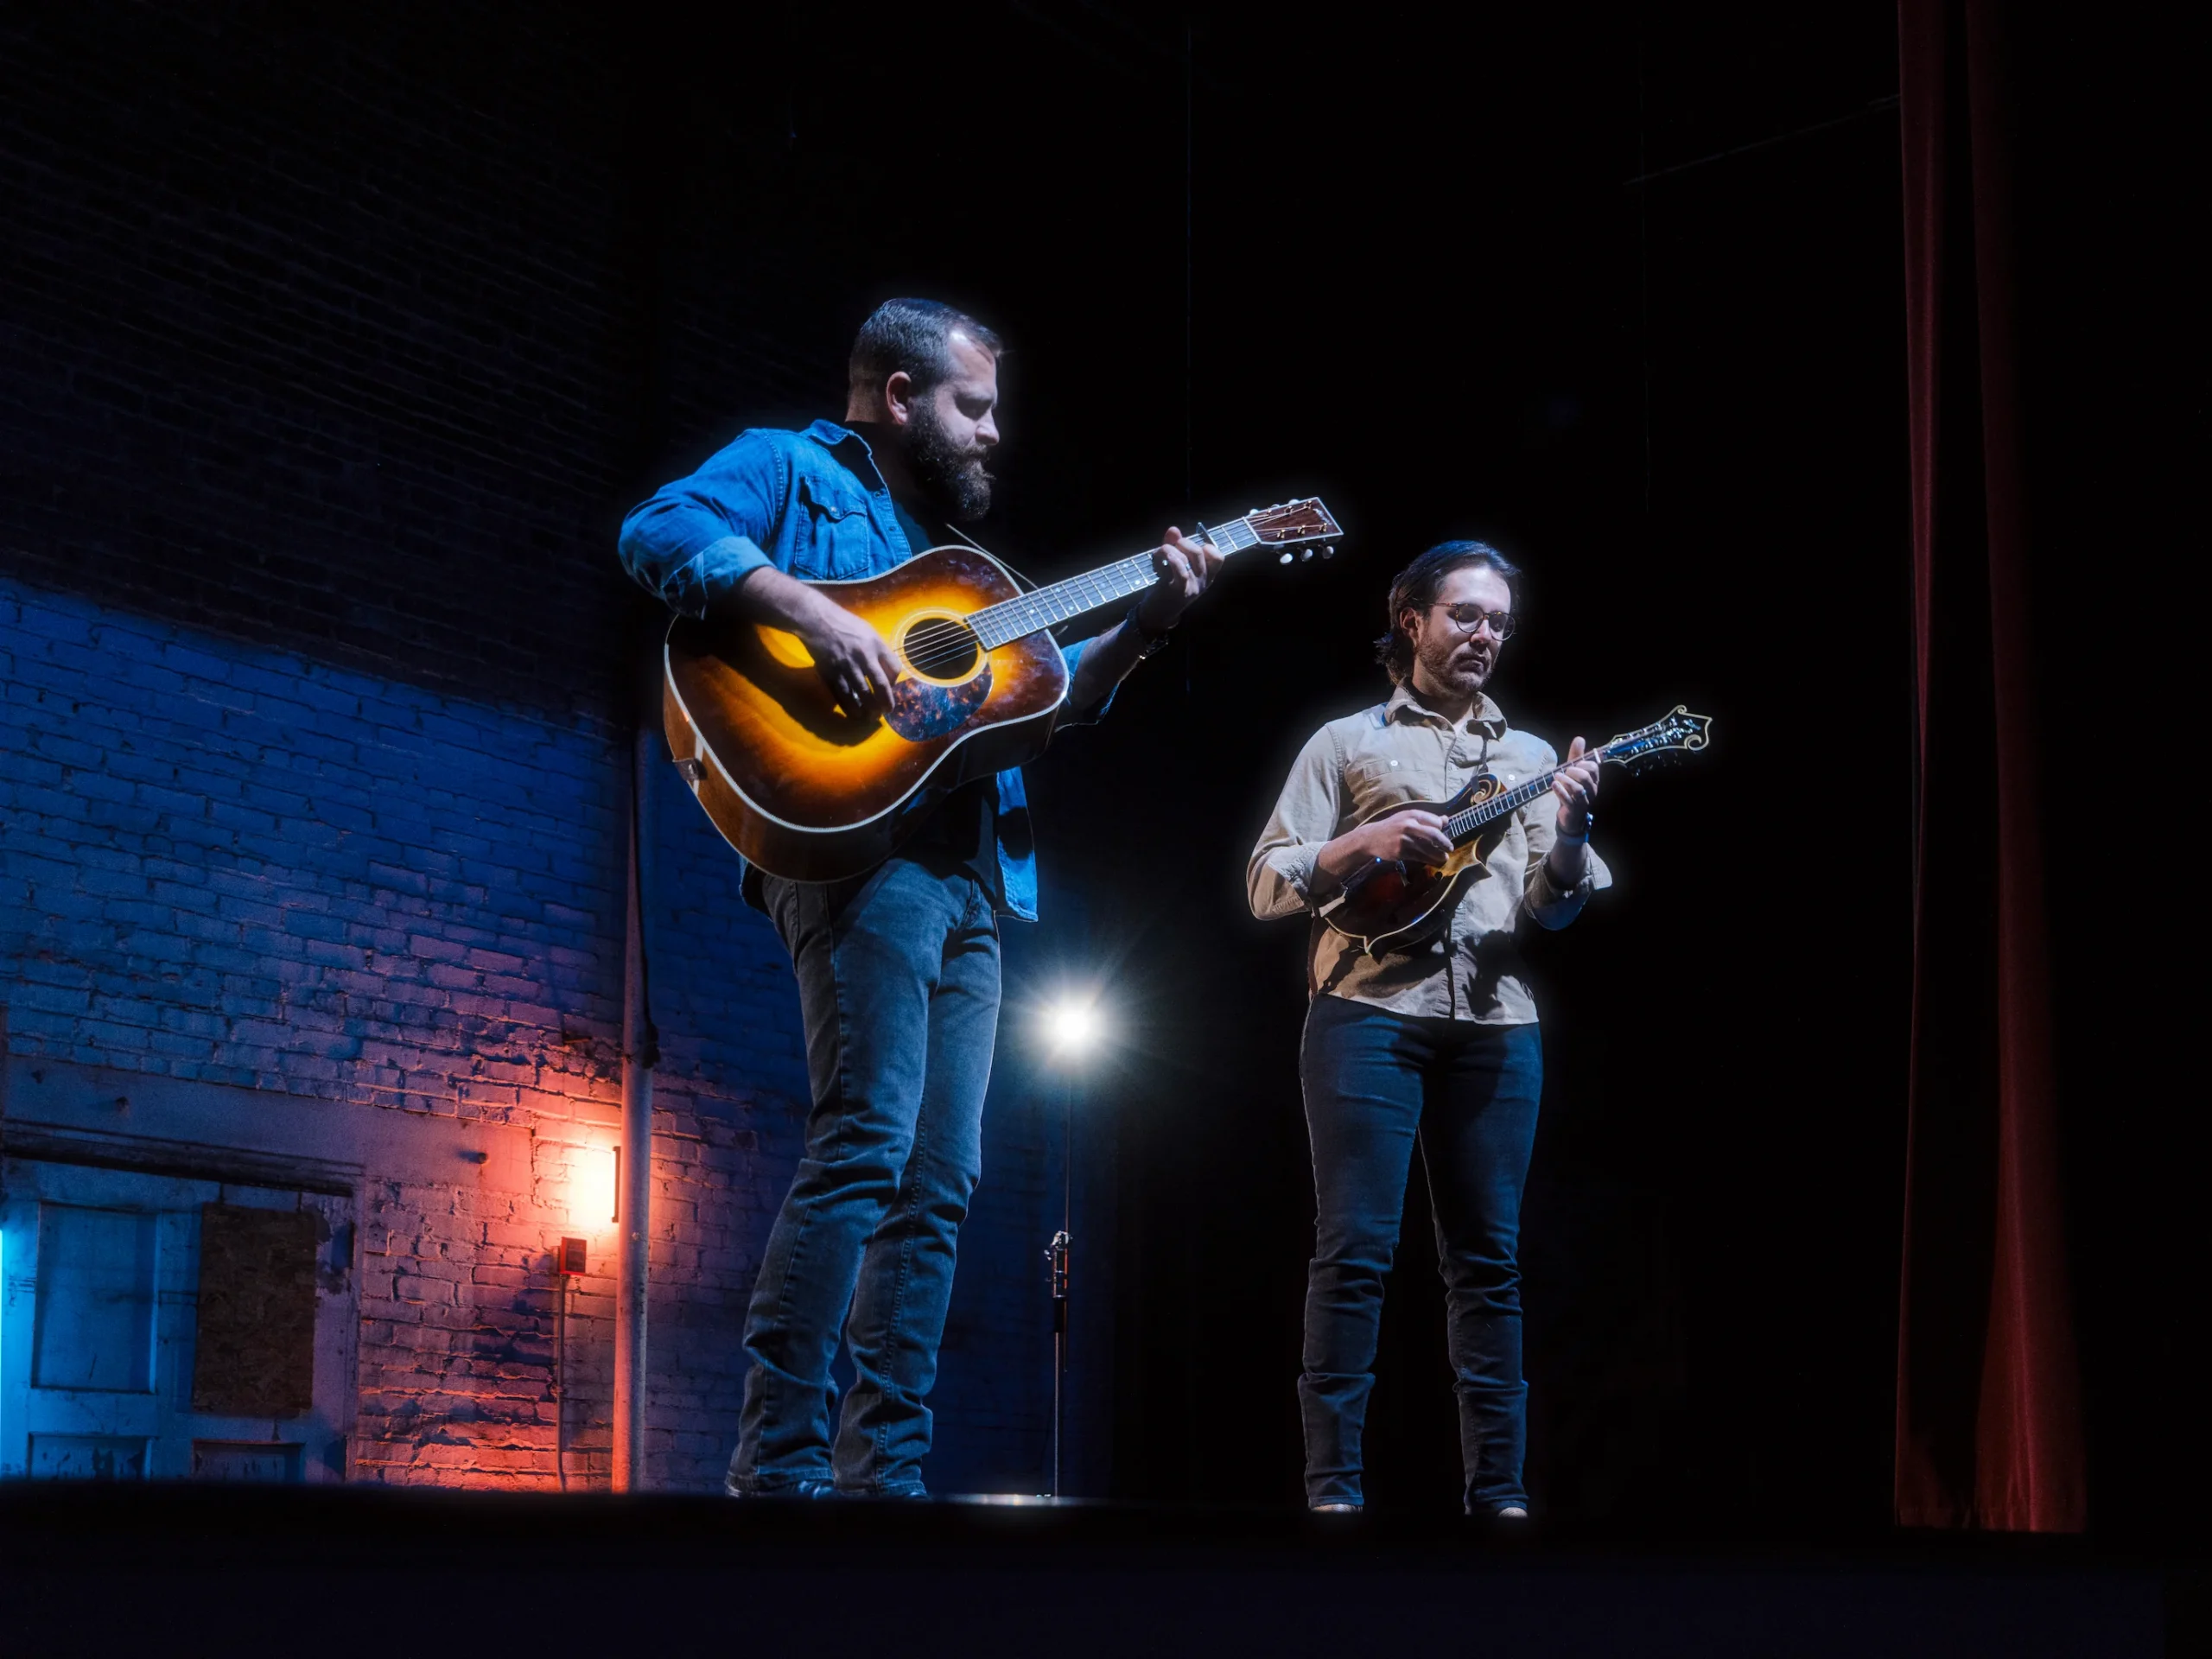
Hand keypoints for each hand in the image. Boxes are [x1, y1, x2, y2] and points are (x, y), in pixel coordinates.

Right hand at [800, 601, 903, 720]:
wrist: (817, 620)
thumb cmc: (844, 624)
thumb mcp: (867, 631)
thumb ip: (877, 650)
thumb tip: (886, 670)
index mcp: (876, 644)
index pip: (894, 668)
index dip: (895, 681)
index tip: (890, 687)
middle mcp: (864, 656)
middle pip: (881, 685)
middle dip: (886, 702)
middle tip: (887, 711)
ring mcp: (847, 666)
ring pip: (862, 693)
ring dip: (869, 708)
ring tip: (872, 716)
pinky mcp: (832, 673)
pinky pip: (843, 694)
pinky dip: (851, 706)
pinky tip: (855, 713)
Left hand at [1132, 527, 1223, 631]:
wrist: (1157, 614)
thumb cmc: (1167, 587)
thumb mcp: (1172, 565)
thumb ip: (1174, 546)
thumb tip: (1173, 529)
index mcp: (1206, 575)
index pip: (1218, 557)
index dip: (1205, 545)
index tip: (1189, 547)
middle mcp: (1203, 581)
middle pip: (1200, 551)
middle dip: (1183, 542)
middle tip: (1170, 546)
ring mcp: (1192, 587)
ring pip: (1186, 558)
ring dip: (1169, 549)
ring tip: (1159, 553)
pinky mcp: (1179, 591)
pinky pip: (1180, 570)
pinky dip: (1170, 558)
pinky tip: (1160, 556)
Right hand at [1353, 807, 1454, 867]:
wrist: (1372, 837)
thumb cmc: (1393, 826)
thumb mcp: (1408, 818)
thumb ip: (1426, 819)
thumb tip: (1446, 819)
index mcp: (1412, 814)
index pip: (1435, 822)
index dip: (1441, 828)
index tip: (1443, 834)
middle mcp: (1409, 825)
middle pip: (1434, 834)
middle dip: (1445, 843)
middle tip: (1450, 848)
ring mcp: (1405, 839)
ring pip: (1428, 848)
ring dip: (1439, 854)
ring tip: (1444, 858)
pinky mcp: (1401, 851)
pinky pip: (1420, 857)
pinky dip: (1429, 860)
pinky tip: (1434, 862)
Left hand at [1552, 737, 1600, 835]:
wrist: (1570, 817)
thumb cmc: (1572, 791)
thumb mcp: (1574, 773)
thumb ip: (1577, 757)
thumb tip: (1580, 739)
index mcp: (1593, 780)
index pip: (1593, 767)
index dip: (1582, 763)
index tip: (1573, 764)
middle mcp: (1591, 791)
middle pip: (1585, 777)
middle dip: (1573, 771)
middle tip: (1563, 772)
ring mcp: (1583, 801)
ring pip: (1578, 789)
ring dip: (1565, 781)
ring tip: (1557, 777)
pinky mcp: (1573, 810)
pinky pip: (1568, 800)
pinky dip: (1560, 791)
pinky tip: (1554, 785)